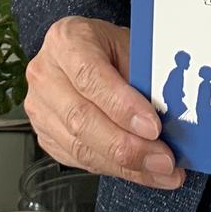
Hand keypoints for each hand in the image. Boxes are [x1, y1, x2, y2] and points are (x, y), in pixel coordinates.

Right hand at [25, 16, 183, 189]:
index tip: (153, 127)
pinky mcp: (45, 135)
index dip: (123, 107)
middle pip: (81, 120)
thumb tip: (170, 117)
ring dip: (125, 165)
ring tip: (159, 170)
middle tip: (163, 159)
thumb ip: (144, 77)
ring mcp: (40, 108)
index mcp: (66, 41)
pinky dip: (115, 169)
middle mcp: (46, 74)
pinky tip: (140, 170)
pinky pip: (80, 161)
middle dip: (128, 146)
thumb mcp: (131, 46)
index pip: (90, 78)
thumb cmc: (108, 48)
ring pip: (81, 147)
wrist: (85, 53)